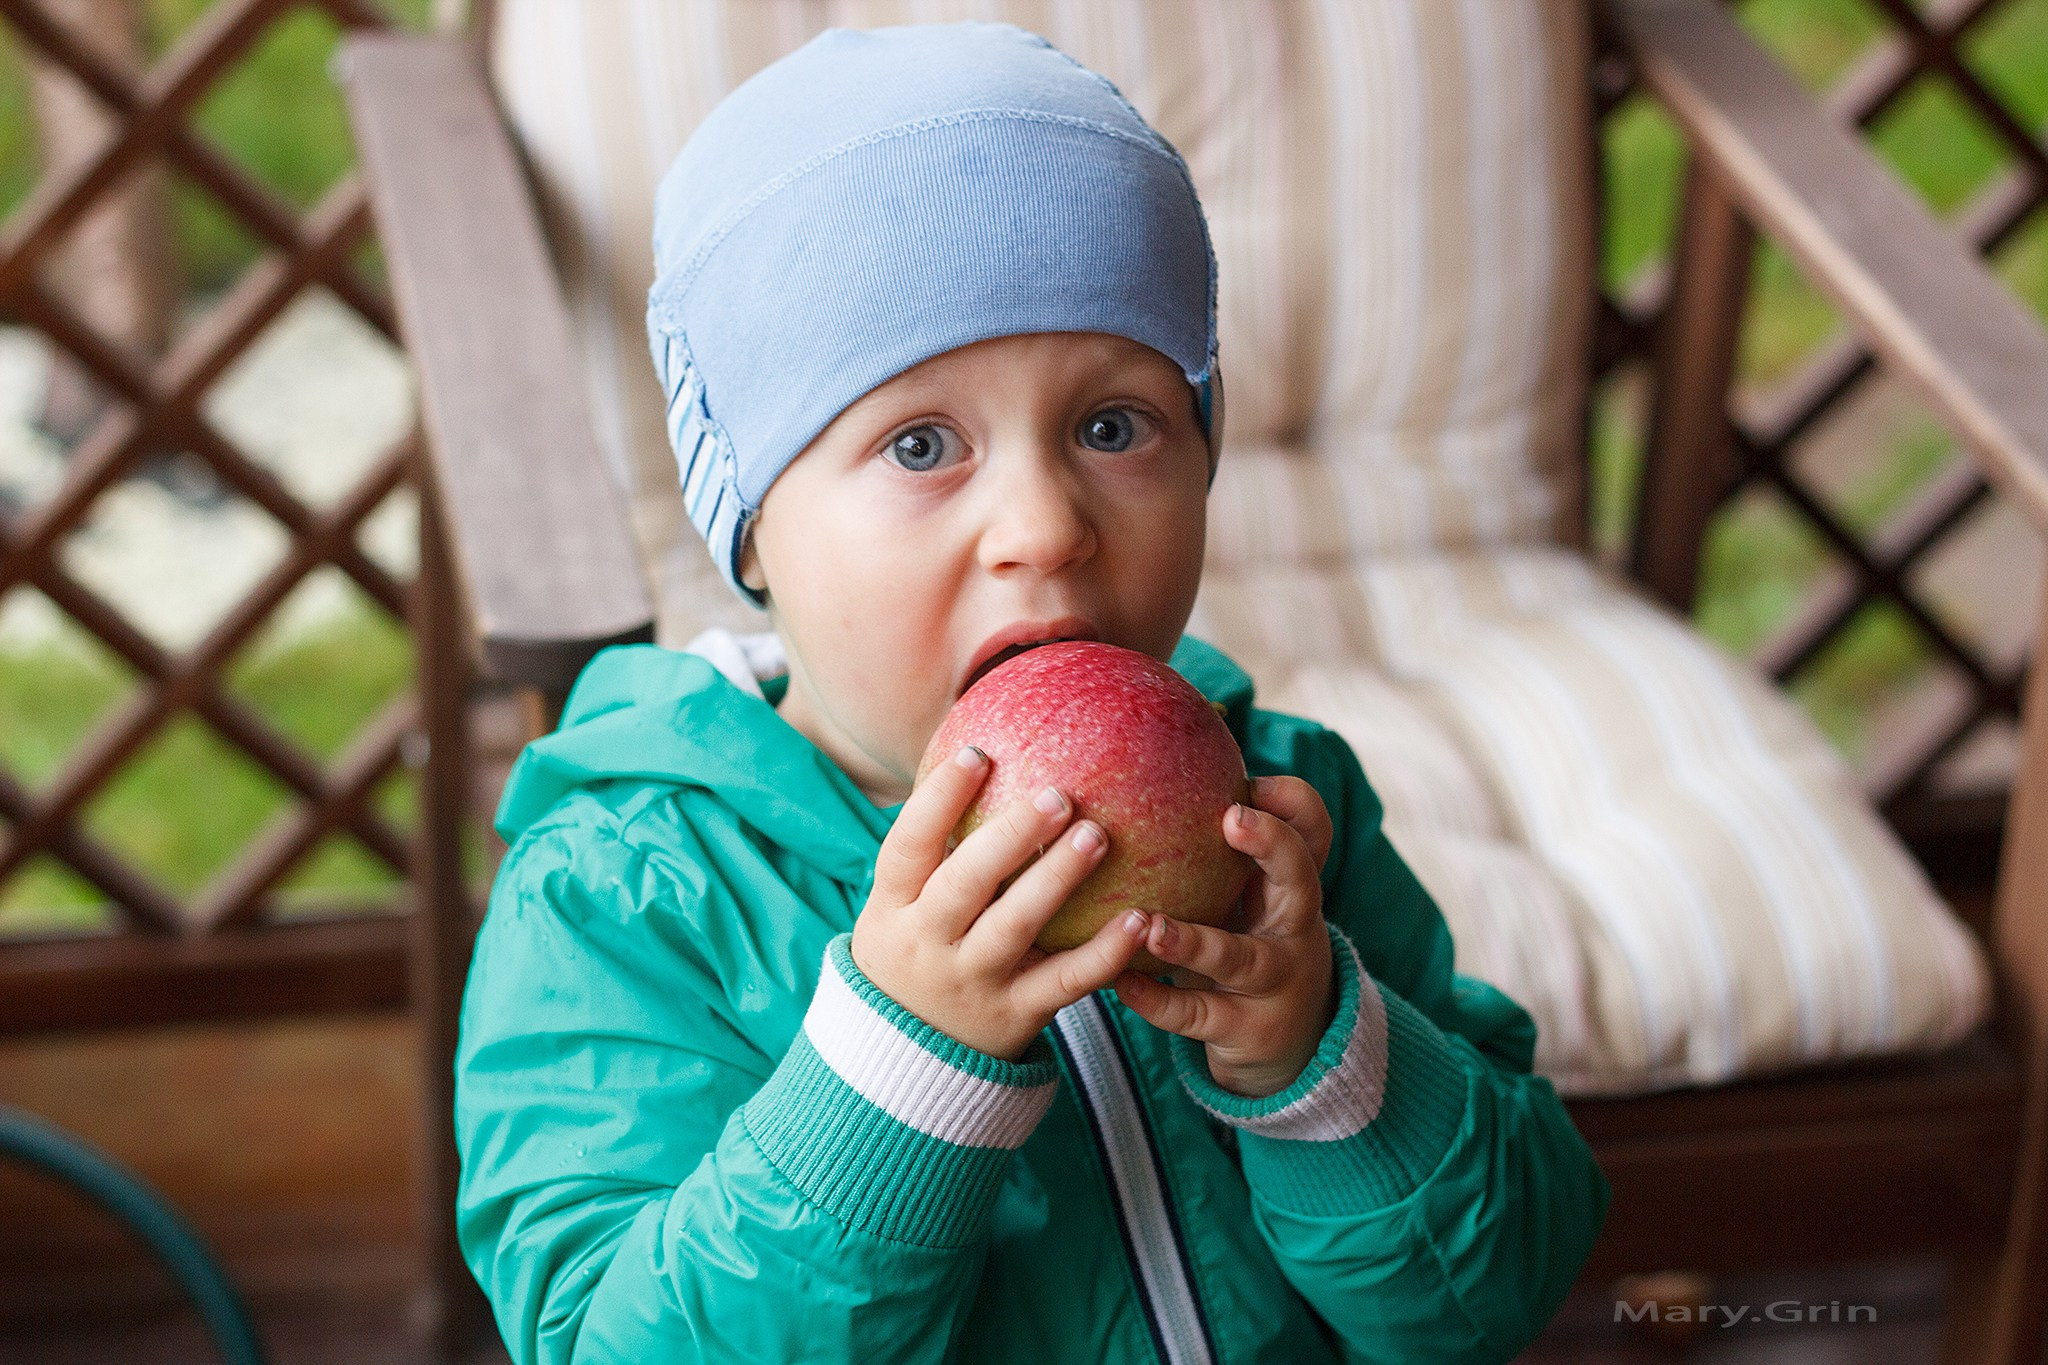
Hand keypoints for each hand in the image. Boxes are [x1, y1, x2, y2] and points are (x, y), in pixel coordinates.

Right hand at [852, 744, 1150, 1060]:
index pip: (906, 846)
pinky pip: (1066, 981)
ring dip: (1057, 878)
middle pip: (965, 882)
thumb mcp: (901, 908)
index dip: (939, 800)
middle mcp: (928, 943)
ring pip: (1015, 926)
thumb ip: (936, 850)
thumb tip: (983, 756)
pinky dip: (1105, 952)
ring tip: (1096, 834)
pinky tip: (1141, 918)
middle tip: (1058, 794)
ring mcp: (973, 980)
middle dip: (1010, 835)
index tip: (979, 755)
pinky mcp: (1017, 1014)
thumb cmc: (918, 953)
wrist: (908, 1061)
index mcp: (893, 908)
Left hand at [1112, 775, 1336, 1097]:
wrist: (1289, 1043)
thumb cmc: (1249, 944)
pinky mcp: (1244, 1028)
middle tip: (1230, 817)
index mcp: (1291, 886)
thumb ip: (1216, 850)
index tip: (1252, 781)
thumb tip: (1152, 764)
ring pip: (1237, 956)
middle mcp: (1293, 926)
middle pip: (1301, 877)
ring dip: (1191, 940)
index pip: (1313, 831)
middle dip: (1272, 844)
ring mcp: (1273, 980)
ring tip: (1147, 926)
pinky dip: (1157, 999)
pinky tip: (1120, 982)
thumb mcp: (1250, 899)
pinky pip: (1196, 1012)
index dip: (1292, 803)